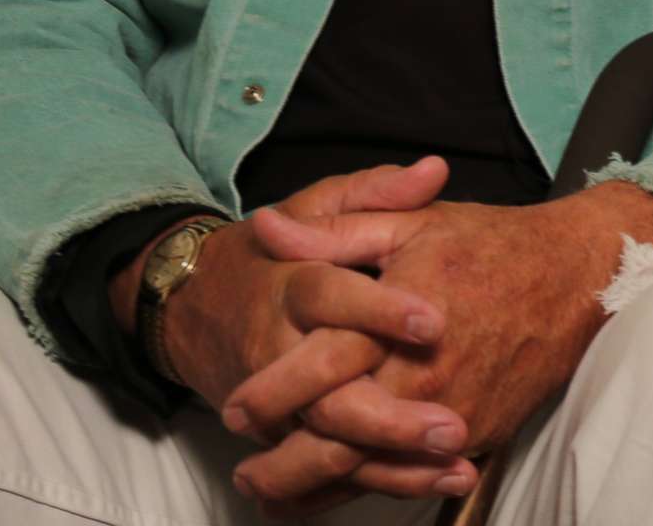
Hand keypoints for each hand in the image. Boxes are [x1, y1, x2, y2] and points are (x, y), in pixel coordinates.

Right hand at [138, 159, 480, 511]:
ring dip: (391, 461)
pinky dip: (378, 482)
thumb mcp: (317, 204)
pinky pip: (324, 471)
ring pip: (327, 441)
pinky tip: (437, 482)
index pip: (329, 297)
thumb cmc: (276, 253)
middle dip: (389, 415)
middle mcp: (277, 351)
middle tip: (451, 423)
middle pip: (326, 391)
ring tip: (456, 461)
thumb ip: (376, 191)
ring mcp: (276, 403)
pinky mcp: (283, 436)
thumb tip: (434, 170)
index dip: (378, 310)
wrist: (197, 306)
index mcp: (289, 284)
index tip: (433, 321)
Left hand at [224, 180, 652, 497]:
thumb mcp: (408, 224)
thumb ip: (332, 232)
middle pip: (342, 438)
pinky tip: (339, 493)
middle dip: (283, 466)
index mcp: (402, 316)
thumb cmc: (489, 244)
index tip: (234, 408)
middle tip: (245, 475)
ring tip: (275, 496)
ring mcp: (455, 411)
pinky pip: (416, 474)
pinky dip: (373, 489)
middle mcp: (427, 373)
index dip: (273, 392)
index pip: (323, 366)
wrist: (575, 275)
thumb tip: (264, 228)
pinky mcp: (478, 433)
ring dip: (319, 489)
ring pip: (375, 469)